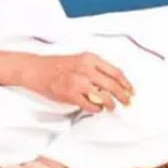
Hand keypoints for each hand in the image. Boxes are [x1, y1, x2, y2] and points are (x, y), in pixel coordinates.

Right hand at [18, 53, 134, 112]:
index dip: (126, 83)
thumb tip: (113, 81)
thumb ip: (95, 68)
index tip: (131, 90)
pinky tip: (97, 108)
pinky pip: (90, 105)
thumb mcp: (79, 59)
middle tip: (127, 102)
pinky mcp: (71, 95)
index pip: (115, 72)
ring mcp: (78, 83)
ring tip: (112, 107)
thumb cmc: (57, 65)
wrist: (37, 70)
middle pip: (113, 85)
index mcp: (90, 58)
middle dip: (123, 96)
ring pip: (104, 97)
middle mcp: (86, 69)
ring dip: (111, 104)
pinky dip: (96, 109)